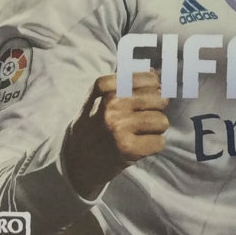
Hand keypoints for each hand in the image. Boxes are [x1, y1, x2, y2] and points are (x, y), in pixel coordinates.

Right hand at [62, 70, 168, 199]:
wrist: (73, 161)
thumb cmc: (92, 125)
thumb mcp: (98, 97)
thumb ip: (126, 81)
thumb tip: (157, 73)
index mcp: (104, 87)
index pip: (150, 79)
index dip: (156, 88)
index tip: (149, 96)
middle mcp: (111, 104)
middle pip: (159, 99)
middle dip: (156, 109)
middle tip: (141, 118)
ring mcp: (119, 127)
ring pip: (162, 121)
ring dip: (155, 129)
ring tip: (139, 133)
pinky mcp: (127, 148)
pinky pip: (159, 142)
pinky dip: (153, 145)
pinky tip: (139, 145)